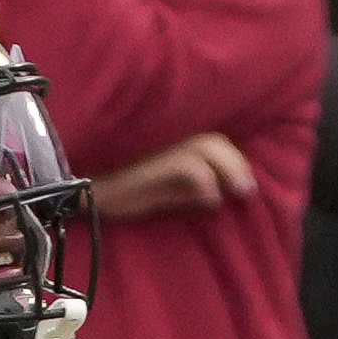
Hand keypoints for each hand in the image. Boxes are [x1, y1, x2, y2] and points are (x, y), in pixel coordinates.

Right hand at [90, 132, 254, 219]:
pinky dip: (204, 183)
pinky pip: (188, 167)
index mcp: (173, 142)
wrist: (89, 192)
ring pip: (206, 147)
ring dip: (229, 170)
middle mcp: (169, 138)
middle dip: (236, 164)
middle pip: (213, 140)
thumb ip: (189, 188)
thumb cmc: (126, 191)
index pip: (211, 141)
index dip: (234, 159)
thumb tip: (217, 193)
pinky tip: (210, 201)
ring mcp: (160, 148)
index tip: (246, 184)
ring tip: (239, 192)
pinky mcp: (152, 163)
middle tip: (248, 191)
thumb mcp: (165, 190)